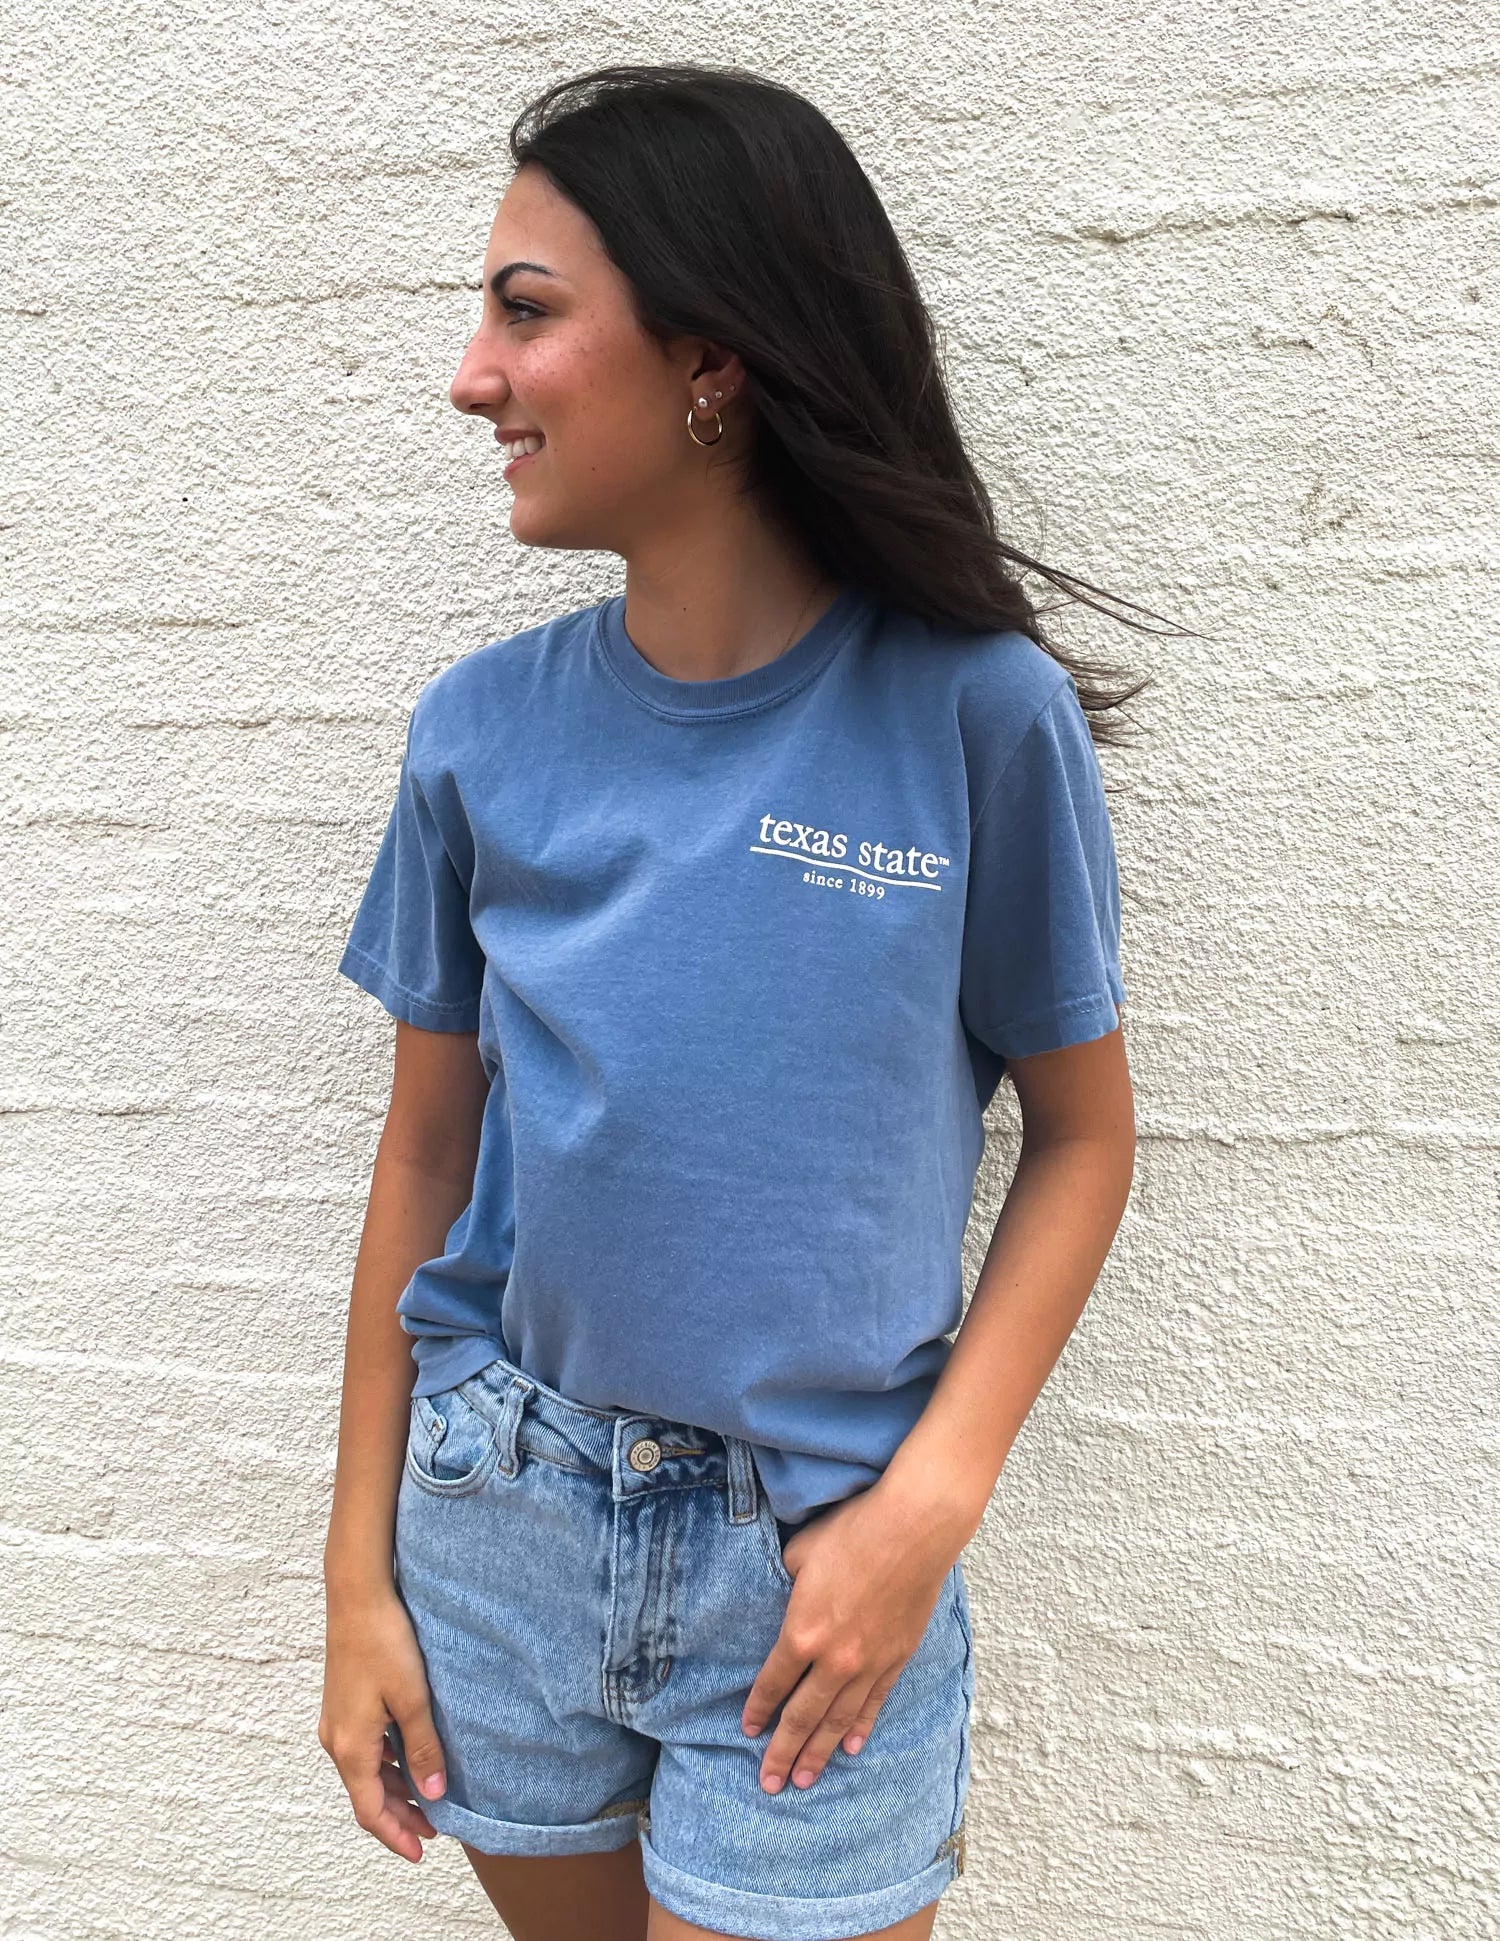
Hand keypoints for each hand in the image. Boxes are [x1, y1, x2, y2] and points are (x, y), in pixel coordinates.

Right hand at [318, 1584, 447, 1861]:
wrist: (357, 1596)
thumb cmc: (384, 1643)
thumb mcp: (412, 1698)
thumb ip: (423, 1749)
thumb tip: (434, 1795)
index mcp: (351, 1747)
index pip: (370, 1810)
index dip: (396, 1835)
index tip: (422, 1852)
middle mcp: (337, 1740)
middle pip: (367, 1795)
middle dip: (399, 1816)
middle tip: (434, 1830)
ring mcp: (338, 1721)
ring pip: (366, 1771)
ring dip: (395, 1789)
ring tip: (429, 1798)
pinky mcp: (344, 1703)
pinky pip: (365, 1748)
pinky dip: (388, 1763)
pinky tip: (411, 1757)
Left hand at [740, 1478, 965, 1793]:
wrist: (913, 1529)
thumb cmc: (852, 1532)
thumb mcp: (799, 1553)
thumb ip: (783, 1582)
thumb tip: (779, 1595)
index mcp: (802, 1633)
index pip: (773, 1684)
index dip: (758, 1710)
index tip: (748, 1731)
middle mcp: (834, 1659)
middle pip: (802, 1716)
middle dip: (783, 1752)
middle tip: (770, 1783)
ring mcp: (868, 1663)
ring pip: (837, 1720)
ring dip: (819, 1752)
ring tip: (804, 1780)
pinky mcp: (897, 1657)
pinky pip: (873, 1703)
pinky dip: (860, 1727)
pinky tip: (849, 1747)